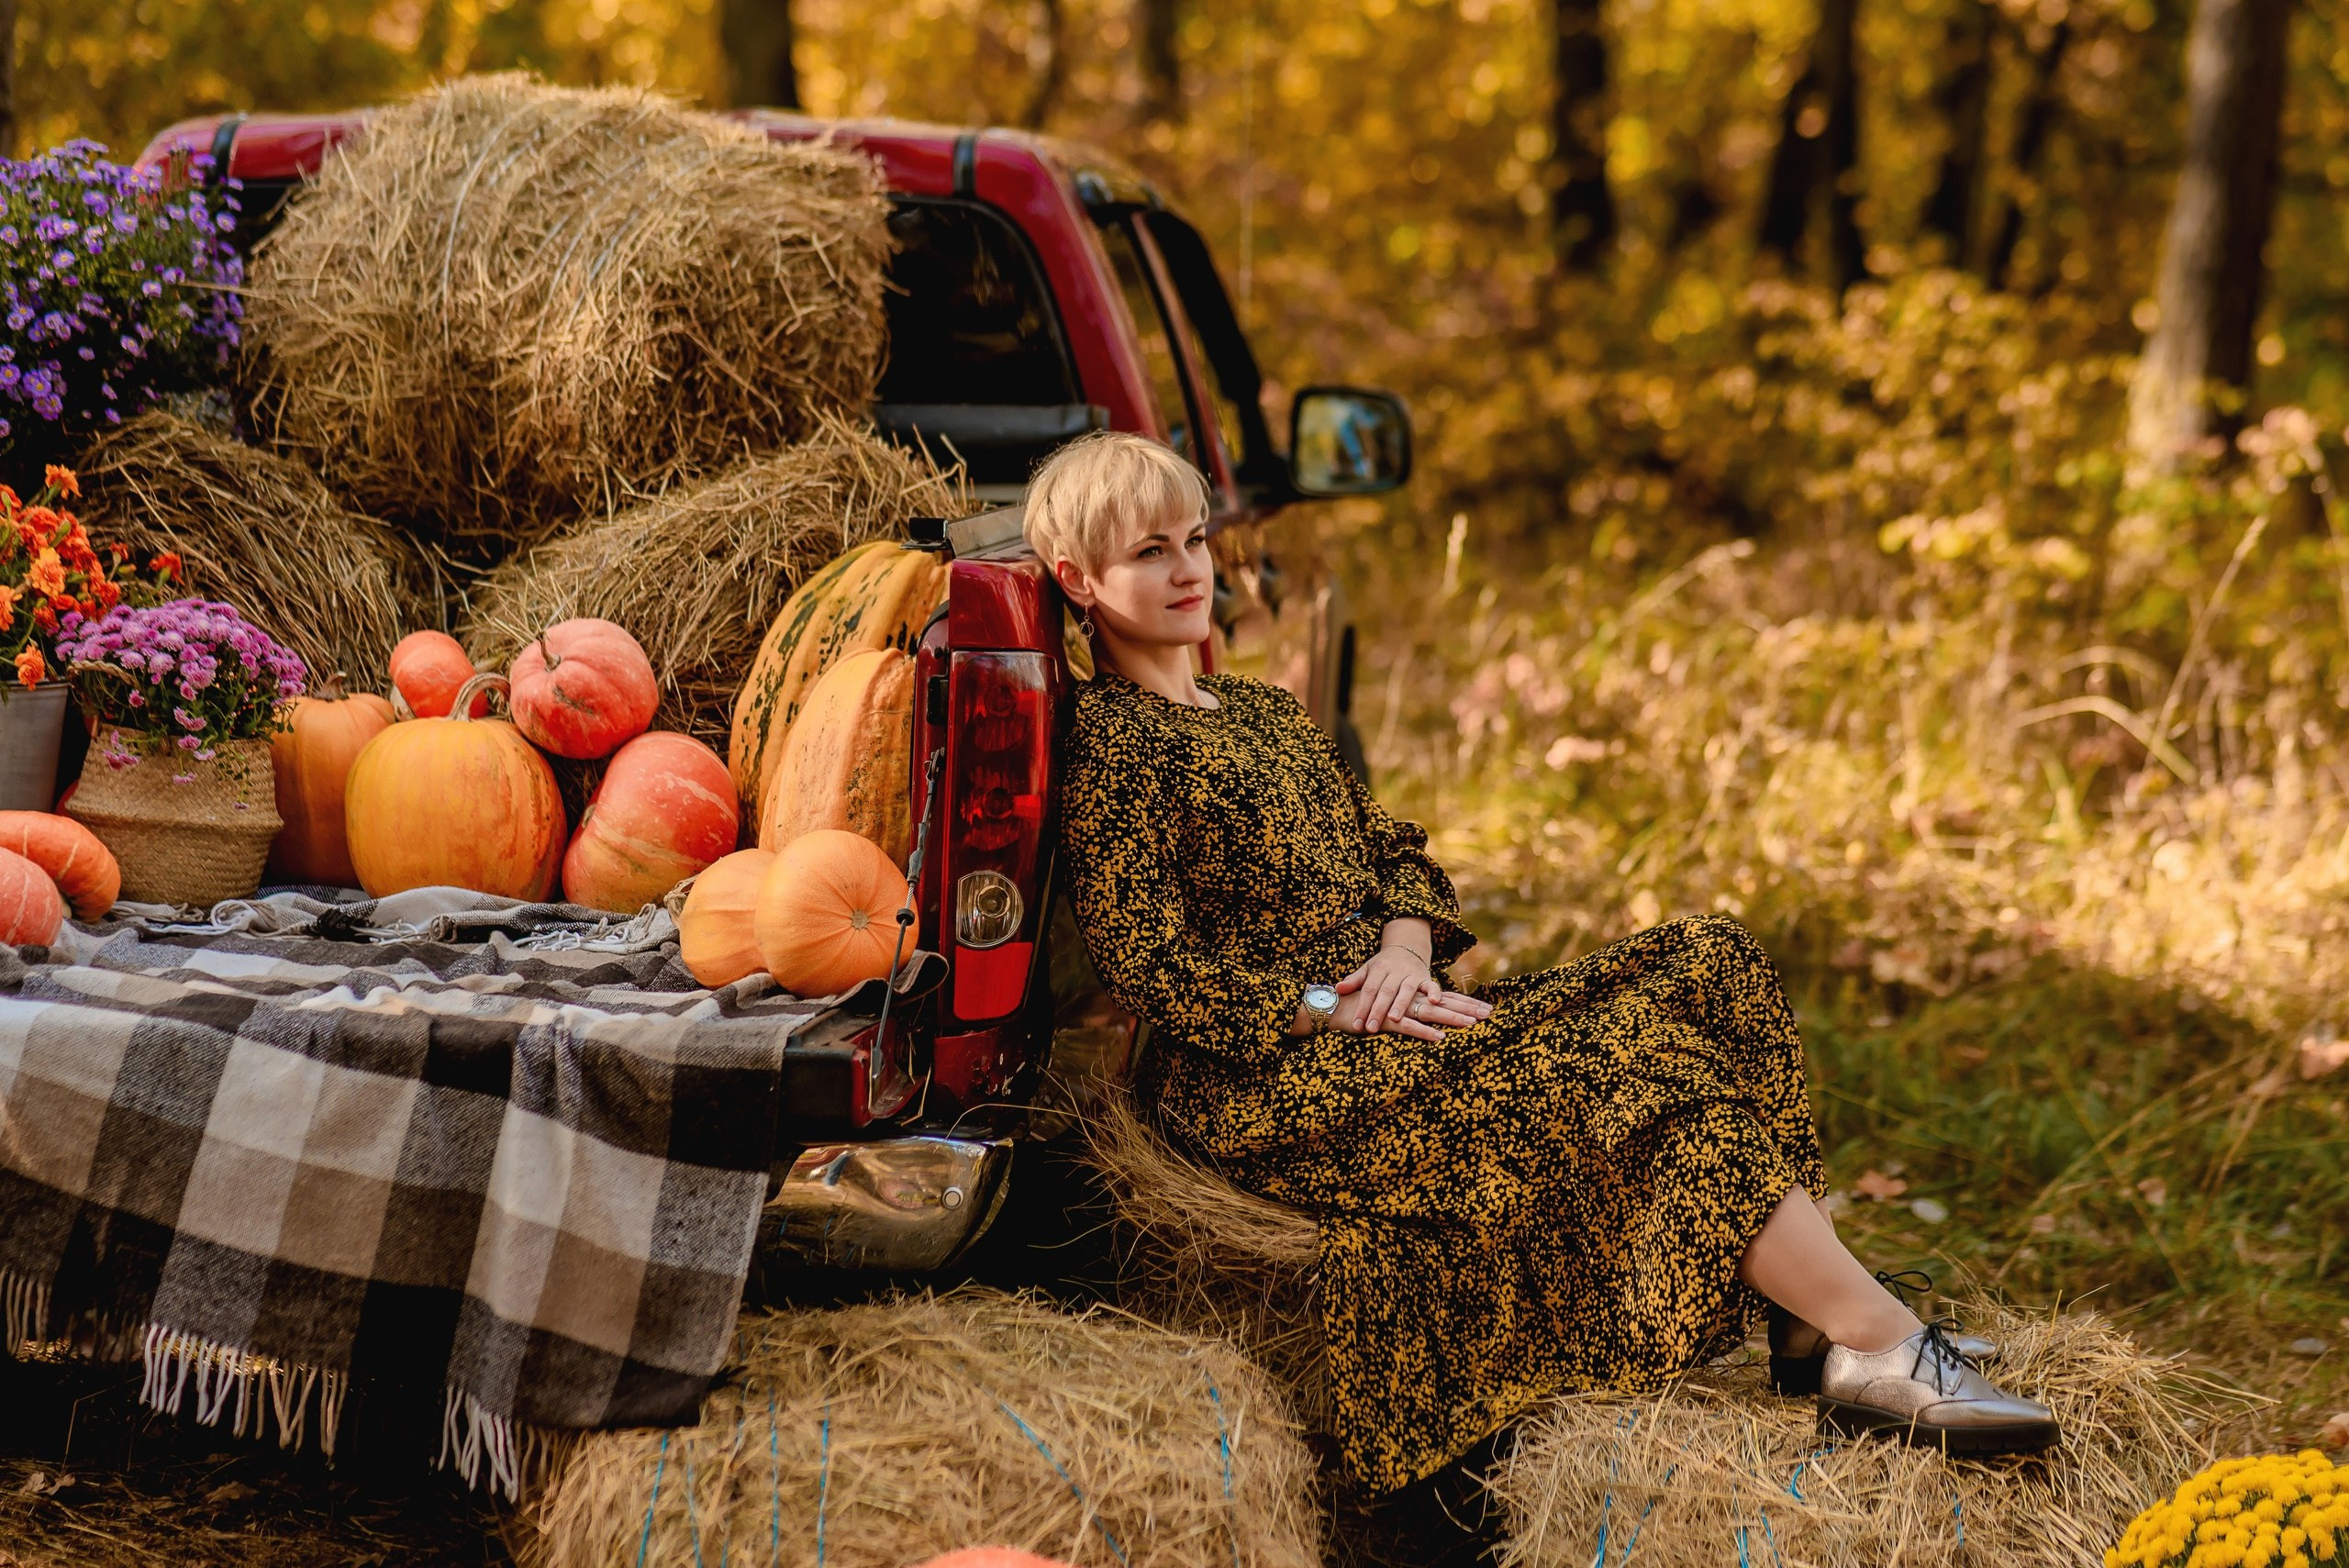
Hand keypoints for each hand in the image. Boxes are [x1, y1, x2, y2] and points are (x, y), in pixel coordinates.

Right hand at [1328, 981, 1489, 1040]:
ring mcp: (1400, 1010)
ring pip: (1431, 1014)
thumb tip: (1429, 1015)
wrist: (1337, 1005)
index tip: (1487, 1008)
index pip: (1446, 998)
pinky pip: (1409, 1027)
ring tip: (1472, 1025)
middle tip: (1490, 1015)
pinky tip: (1440, 1039)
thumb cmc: (1366, 1007)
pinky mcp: (1387, 1021)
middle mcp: (1410, 1000)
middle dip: (1468, 1009)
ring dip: (1452, 1019)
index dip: (1466, 1002)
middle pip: (1445, 1004)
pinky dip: (1424, 1033)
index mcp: (1413, 997)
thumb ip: (1409, 1011)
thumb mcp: (1391, 1007)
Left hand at [1338, 943, 1432, 1035]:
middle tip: (1370, 1027)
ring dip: (1400, 1004)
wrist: (1406, 948)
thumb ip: (1354, 980)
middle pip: (1386, 991)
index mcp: (1379, 969)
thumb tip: (1338, 989)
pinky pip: (1431, 984)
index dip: (1362, 1006)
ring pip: (1406, 989)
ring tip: (1394, 1019)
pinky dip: (1434, 992)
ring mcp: (1411, 974)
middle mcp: (1395, 971)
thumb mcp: (1368, 970)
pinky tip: (1434, 1002)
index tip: (1356, 1023)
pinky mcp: (1425, 977)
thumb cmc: (1383, 965)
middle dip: (1378, 1010)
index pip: (1369, 989)